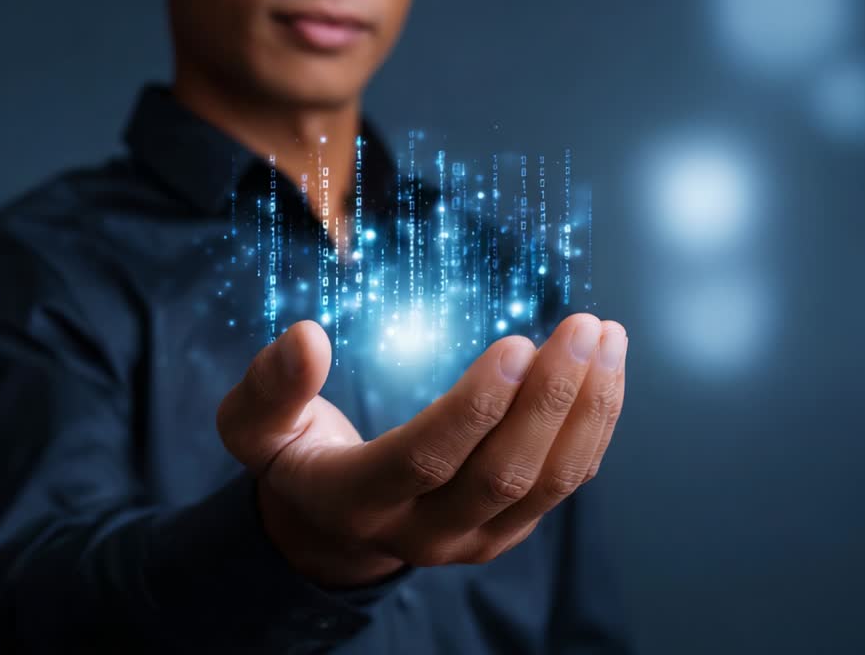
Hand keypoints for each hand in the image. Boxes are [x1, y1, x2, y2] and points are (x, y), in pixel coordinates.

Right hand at [216, 313, 627, 586]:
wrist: (336, 527)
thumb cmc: (299, 458)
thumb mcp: (256, 428)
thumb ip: (269, 387)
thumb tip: (306, 336)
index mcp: (357, 501)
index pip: (426, 459)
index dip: (474, 406)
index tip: (517, 343)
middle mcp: (424, 533)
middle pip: (501, 474)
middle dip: (551, 399)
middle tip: (581, 326)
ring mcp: (475, 538)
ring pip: (549, 482)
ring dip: (589, 409)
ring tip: (608, 337)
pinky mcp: (511, 528)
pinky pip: (566, 481)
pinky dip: (595, 424)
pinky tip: (606, 367)